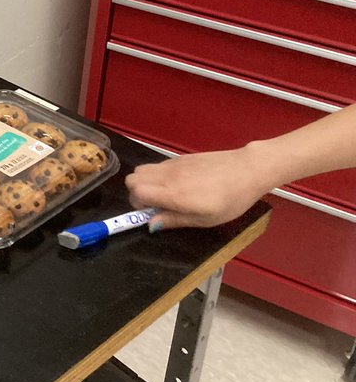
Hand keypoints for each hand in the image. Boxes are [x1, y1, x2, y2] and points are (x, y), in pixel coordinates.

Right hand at [125, 145, 274, 230]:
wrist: (248, 169)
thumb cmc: (231, 200)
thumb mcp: (207, 219)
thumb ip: (176, 220)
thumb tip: (151, 224)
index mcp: (174, 194)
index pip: (136, 192)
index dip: (138, 205)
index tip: (154, 213)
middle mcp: (168, 177)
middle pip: (132, 179)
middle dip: (137, 193)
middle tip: (157, 203)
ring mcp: (172, 165)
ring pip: (142, 170)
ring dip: (146, 183)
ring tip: (166, 193)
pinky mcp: (179, 158)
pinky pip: (157, 166)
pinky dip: (158, 176)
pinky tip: (181, 183)